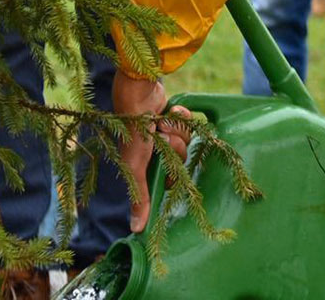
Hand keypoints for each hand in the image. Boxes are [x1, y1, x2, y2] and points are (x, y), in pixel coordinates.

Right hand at [112, 69, 191, 231]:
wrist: (139, 93)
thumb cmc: (134, 131)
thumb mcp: (135, 166)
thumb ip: (139, 197)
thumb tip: (136, 230)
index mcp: (147, 164)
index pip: (170, 179)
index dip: (172, 174)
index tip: (167, 168)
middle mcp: (158, 151)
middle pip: (181, 158)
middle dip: (174, 147)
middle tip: (161, 136)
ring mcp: (167, 133)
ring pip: (187, 140)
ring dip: (176, 130)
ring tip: (162, 121)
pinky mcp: (175, 116)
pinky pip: (190, 122)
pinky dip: (182, 116)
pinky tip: (170, 110)